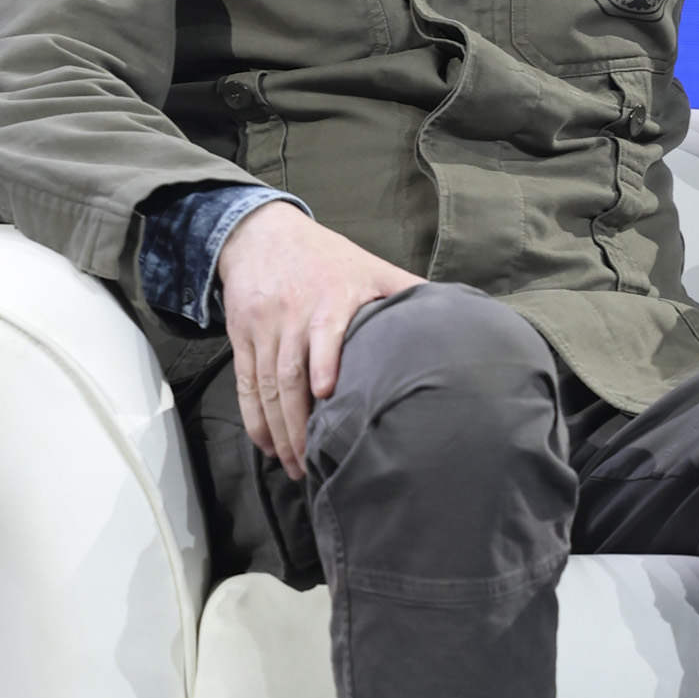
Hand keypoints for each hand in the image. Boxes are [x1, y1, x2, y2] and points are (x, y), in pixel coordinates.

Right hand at [216, 204, 422, 475]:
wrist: (262, 233)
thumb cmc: (325, 257)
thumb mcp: (370, 266)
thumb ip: (407, 291)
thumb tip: (456, 315)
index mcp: (329, 298)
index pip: (323, 330)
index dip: (323, 360)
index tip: (326, 392)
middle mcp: (292, 314)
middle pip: (289, 373)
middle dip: (298, 422)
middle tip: (311, 461)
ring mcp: (264, 328)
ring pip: (266, 385)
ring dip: (278, 429)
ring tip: (294, 464)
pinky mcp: (242, 337)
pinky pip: (246, 383)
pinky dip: (254, 418)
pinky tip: (266, 444)